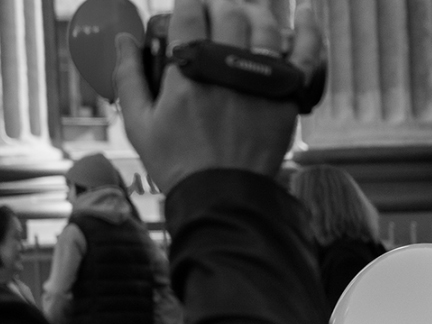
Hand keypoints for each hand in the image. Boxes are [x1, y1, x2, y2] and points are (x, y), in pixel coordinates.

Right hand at [114, 0, 325, 193]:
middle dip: (220, 7)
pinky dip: (308, 30)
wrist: (224, 198)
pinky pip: (306, 54)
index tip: (190, 10)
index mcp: (187, 71)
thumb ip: (128, 76)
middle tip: (216, 17)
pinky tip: (307, 11)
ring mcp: (260, 83)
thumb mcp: (139, 123)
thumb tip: (123, 38)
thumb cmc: (178, 163)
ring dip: (254, 14)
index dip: (190, 4)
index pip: (190, 11)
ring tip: (247, 18)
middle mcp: (226, 71)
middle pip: (229, 13)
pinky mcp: (288, 99)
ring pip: (264, 26)